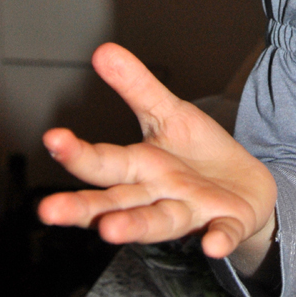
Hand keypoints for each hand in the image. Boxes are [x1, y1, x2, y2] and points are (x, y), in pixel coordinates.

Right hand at [38, 43, 276, 262]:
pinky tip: (213, 246)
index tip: (53, 139)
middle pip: (118, 201)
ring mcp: (192, 212)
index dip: (77, 153)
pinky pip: (222, 234)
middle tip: (50, 210)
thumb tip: (102, 50)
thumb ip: (136, 86)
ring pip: (159, 222)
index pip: (103, 162)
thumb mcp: (168, 114)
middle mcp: (158, 195)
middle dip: (85, 207)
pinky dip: (218, 239)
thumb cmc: (196, 156)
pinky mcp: (227, 224)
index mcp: (140, 168)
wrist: (246, 188)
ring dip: (136, 227)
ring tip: (110, 230)